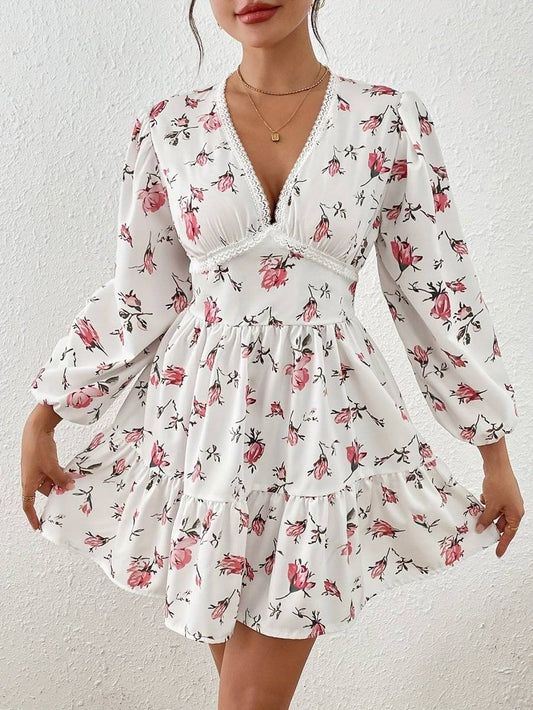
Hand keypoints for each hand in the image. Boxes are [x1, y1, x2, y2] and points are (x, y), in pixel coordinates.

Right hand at [20, 411, 74, 530]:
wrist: (37, 429)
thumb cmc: (38, 448)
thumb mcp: (52, 466)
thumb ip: (61, 479)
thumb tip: (70, 487)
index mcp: (28, 484)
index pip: (28, 506)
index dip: (33, 517)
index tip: (39, 527)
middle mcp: (32, 479)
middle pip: (46, 492)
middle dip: (59, 495)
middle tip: (72, 500)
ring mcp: (38, 470)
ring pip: (52, 482)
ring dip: (63, 483)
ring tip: (75, 486)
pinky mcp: (44, 463)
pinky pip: (54, 473)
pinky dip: (63, 475)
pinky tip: (73, 475)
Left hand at [475, 459, 524, 557]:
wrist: (497, 465)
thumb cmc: (499, 484)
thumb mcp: (491, 505)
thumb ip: (486, 519)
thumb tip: (481, 529)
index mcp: (516, 514)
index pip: (509, 534)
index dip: (503, 544)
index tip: (498, 554)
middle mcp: (514, 508)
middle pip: (502, 524)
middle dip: (491, 526)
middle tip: (481, 531)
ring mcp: (508, 501)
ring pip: (496, 514)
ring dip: (487, 514)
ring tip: (478, 515)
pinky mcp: (502, 494)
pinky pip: (494, 505)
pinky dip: (487, 505)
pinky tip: (481, 500)